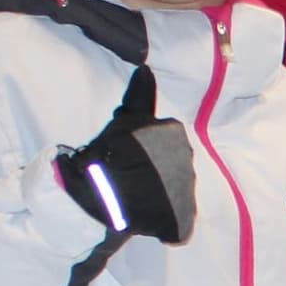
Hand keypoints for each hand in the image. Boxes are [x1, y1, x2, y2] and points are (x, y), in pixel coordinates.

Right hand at [54, 68, 193, 243]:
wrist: (99, 196)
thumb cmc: (106, 155)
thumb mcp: (122, 122)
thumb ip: (138, 97)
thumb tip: (146, 69)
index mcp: (173, 134)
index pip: (164, 137)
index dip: (143, 148)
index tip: (127, 154)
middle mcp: (186, 160)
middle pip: (171, 162)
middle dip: (153, 168)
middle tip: (127, 175)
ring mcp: (185, 189)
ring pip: (173, 186)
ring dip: (157, 190)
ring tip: (132, 195)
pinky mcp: (181, 216)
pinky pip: (177, 217)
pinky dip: (163, 217)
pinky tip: (144, 214)